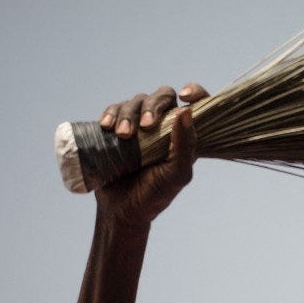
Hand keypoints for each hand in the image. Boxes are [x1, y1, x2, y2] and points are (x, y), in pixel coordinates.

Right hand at [95, 83, 209, 227]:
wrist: (121, 210)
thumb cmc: (154, 195)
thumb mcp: (175, 175)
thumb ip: (184, 146)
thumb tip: (186, 111)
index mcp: (184, 135)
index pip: (197, 104)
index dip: (195, 92)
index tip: (186, 95)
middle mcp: (163, 126)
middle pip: (163, 96)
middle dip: (153, 106)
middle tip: (145, 127)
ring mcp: (139, 125)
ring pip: (137, 101)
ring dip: (129, 114)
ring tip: (122, 136)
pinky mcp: (117, 127)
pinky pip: (115, 109)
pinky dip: (111, 113)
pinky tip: (107, 126)